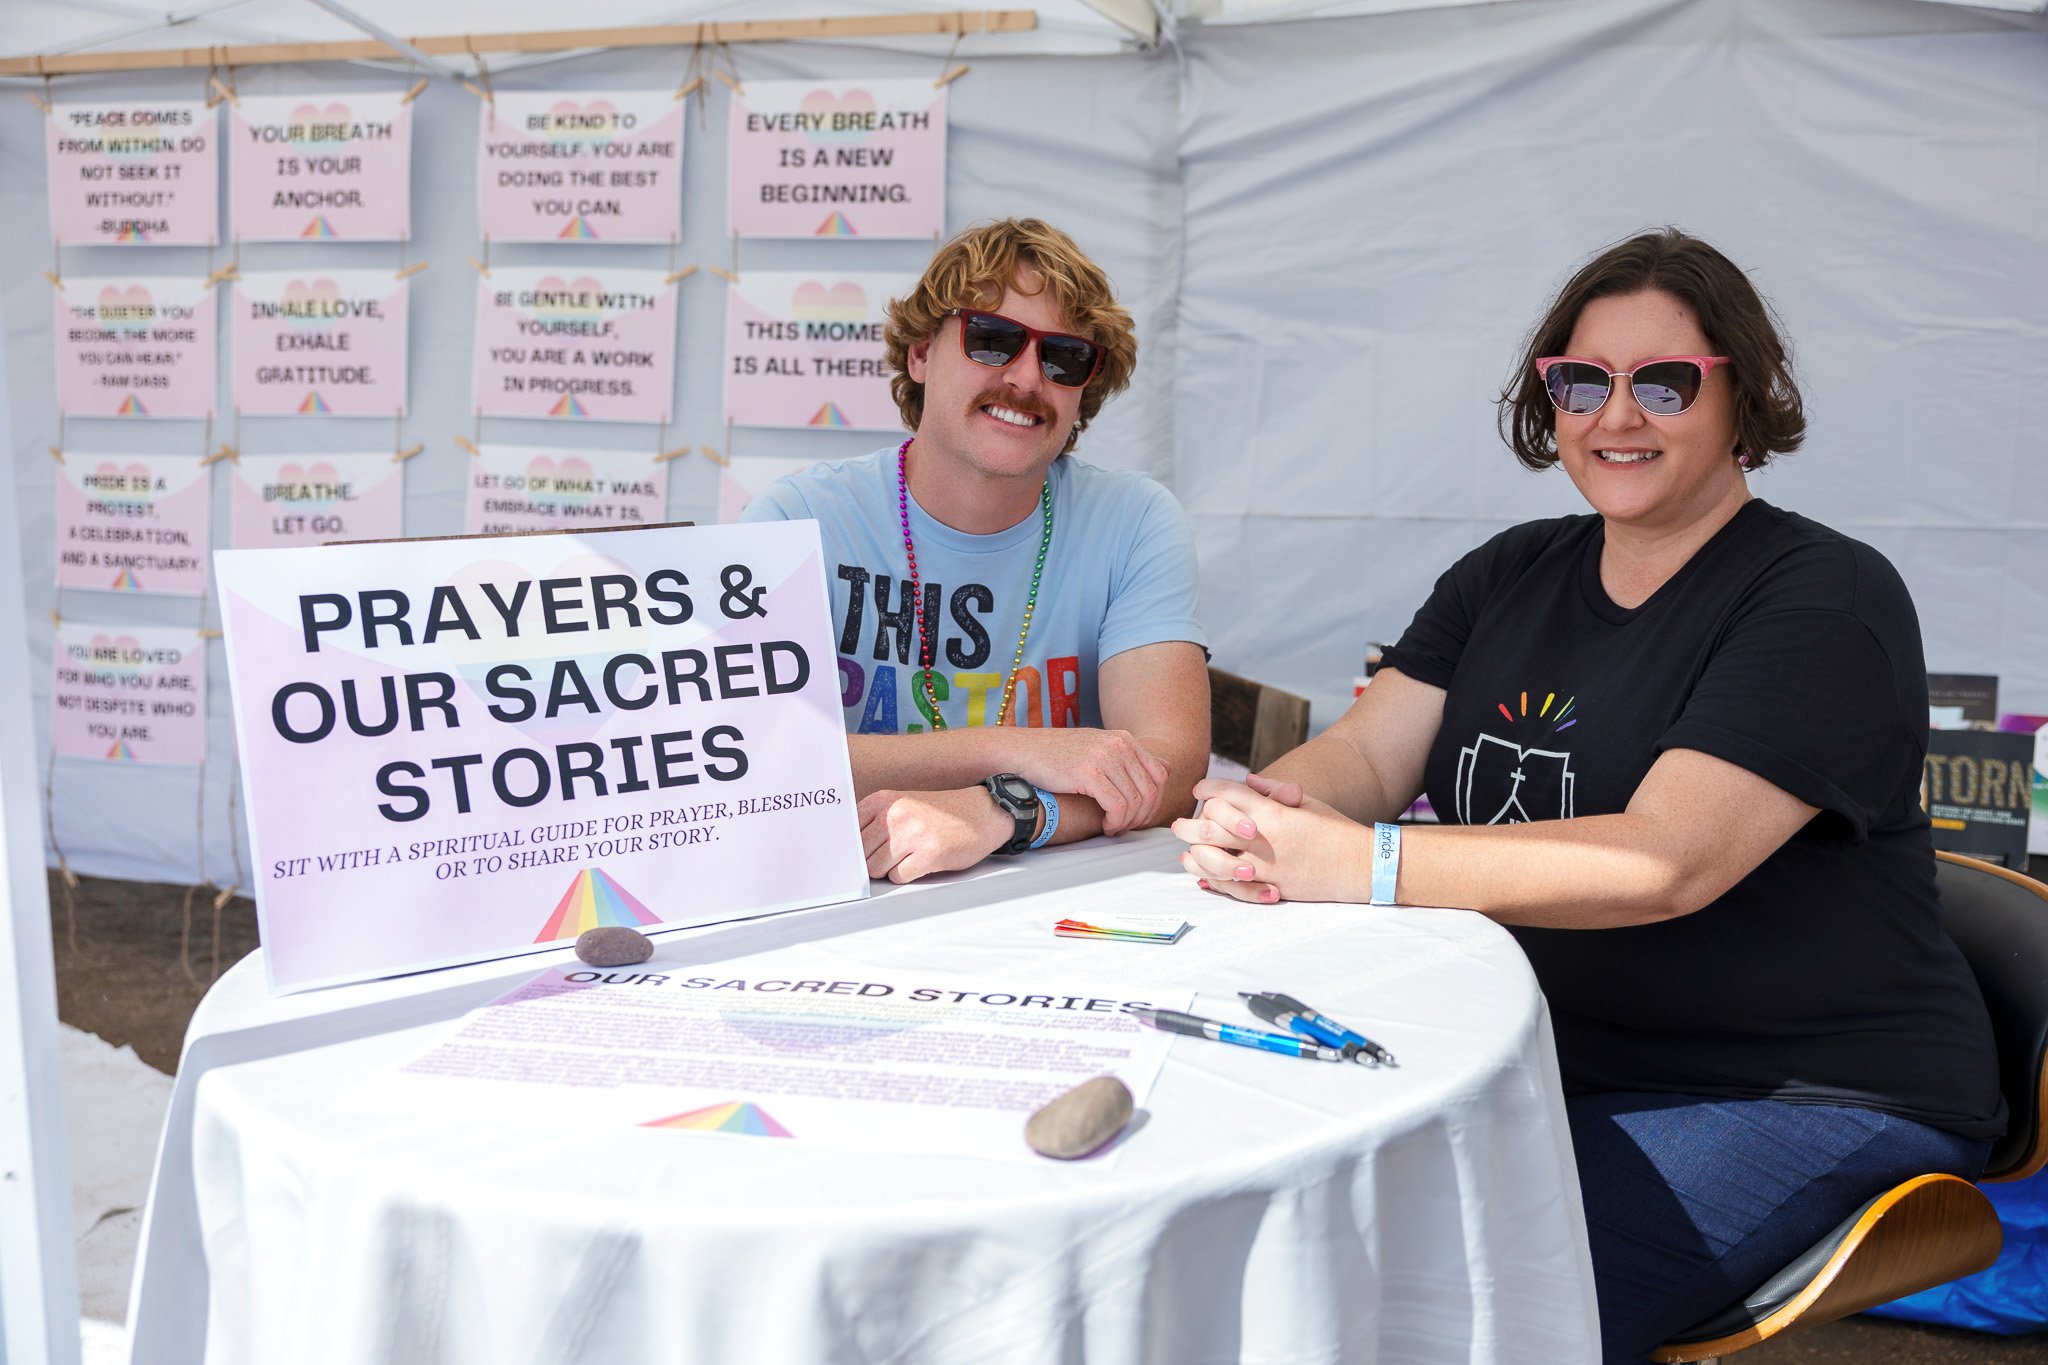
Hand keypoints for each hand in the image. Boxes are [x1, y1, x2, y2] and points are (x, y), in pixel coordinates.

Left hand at [858, 787, 1011, 883]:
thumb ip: (875, 821)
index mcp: (884, 800)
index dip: (854, 847)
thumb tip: (848, 850)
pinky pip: (899, 877)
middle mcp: (896, 815)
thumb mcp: (903, 804)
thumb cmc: (942, 813)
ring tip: (909, 857)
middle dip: (874, 861)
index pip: (848, 832)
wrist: (984, 812)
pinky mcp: (929, 854)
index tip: (860, 852)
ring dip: (890, 869)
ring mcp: (912, 835)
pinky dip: (906, 875)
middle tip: (894, 855)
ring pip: (877, 868)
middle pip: (861, 855)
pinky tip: (921, 862)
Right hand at [995, 728, 1169, 833]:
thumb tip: (1163, 771)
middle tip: (1128, 827)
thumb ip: (1124, 759)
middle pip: (1151, 789)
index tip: (1141, 816)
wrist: (1022, 751)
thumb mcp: (1096, 749)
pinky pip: (1117, 806)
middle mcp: (1119, 744)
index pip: (1160, 774)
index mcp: (1124, 738)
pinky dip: (1115, 821)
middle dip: (1144, 815)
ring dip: (1128, 821)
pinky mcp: (1089, 773)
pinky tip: (1106, 826)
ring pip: (1135, 801)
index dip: (1156, 801)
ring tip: (1115, 828)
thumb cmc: (1056, 756)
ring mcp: (1105, 757)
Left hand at [1170, 774, 1370, 903]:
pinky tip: (1205, 877)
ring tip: (1185, 853)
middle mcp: (1264, 838)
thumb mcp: (1307, 803)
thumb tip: (1247, 779)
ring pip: (1215, 861)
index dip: (1209, 788)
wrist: (1363, 864)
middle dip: (1190, 825)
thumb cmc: (1336, 829)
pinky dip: (1215, 882)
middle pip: (1211, 828)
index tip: (1200, 789)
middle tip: (1179, 825)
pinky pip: (1234, 887)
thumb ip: (1274, 791)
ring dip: (1196, 856)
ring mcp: (1266, 866)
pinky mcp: (1272, 887)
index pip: (1228, 794)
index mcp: (1272, 811)